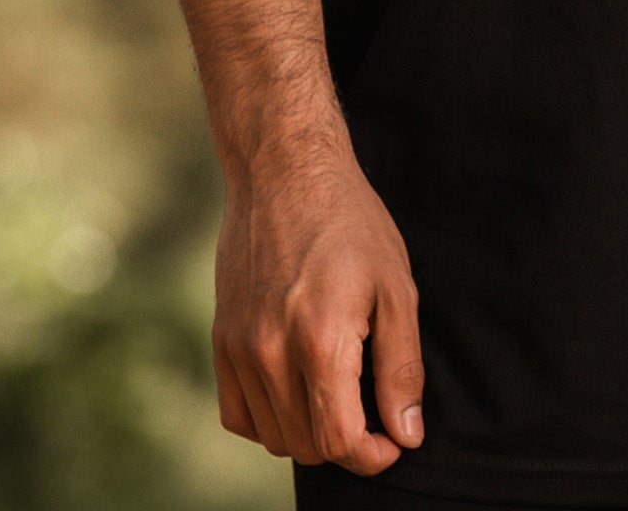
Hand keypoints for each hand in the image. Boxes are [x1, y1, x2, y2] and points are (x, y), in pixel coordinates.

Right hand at [212, 130, 424, 473]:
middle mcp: (270, 351)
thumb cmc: (351, 223)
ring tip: (340, 396)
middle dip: (346, 445)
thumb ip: (401, 368)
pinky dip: (269, 419)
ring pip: (271, 436)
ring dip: (309, 433)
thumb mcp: (396, 288)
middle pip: (304, 445)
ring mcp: (238, 347)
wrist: (286, 172)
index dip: (372, 455)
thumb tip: (407, 433)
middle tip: (374, 418)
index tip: (393, 442)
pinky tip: (298, 391)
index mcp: (320, 340)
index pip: (339, 440)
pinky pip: (238, 413)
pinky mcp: (220, 338)